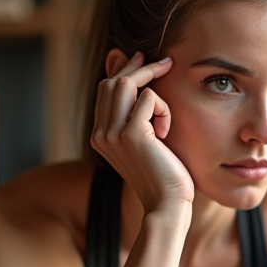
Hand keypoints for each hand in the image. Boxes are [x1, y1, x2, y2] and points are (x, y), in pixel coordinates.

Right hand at [91, 52, 193, 210]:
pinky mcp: (132, 135)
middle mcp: (100, 134)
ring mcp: (113, 134)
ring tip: (166, 110)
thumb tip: (141, 87)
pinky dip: (164, 109)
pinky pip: (149, 98)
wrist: (166, 205)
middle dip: (140, 68)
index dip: (124, 70)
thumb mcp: (146, 144)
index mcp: (100, 136)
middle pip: (113, 82)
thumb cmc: (163, 176)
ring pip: (127, 84)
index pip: (105, 90)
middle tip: (165, 62)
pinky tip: (166, 132)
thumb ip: (138, 118)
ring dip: (154, 84)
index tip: (144, 61)